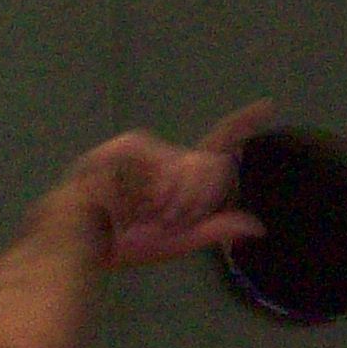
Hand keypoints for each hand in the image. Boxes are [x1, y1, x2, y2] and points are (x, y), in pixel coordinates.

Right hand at [64, 102, 273, 268]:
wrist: (77, 242)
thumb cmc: (122, 241)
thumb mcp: (177, 241)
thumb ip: (215, 230)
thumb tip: (257, 226)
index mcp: (177, 173)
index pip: (216, 146)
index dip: (242, 125)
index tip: (268, 105)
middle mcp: (164, 153)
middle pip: (211, 167)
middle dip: (196, 202)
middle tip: (163, 219)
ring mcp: (143, 147)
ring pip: (187, 171)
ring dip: (173, 201)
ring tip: (146, 212)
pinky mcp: (126, 148)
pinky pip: (161, 171)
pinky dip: (153, 193)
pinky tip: (134, 201)